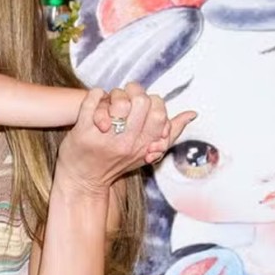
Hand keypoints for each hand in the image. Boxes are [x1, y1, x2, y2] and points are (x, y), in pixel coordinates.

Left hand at [58, 84, 194, 196]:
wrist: (83, 181)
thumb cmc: (114, 163)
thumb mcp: (146, 152)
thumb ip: (169, 133)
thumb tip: (192, 114)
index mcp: (144, 145)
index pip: (159, 113)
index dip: (153, 101)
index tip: (143, 105)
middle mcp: (126, 142)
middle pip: (141, 102)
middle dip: (135, 93)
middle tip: (127, 97)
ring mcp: (104, 137)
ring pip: (118, 99)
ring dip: (115, 93)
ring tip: (112, 100)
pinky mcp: (82, 132)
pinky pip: (91, 101)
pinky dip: (94, 94)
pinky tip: (96, 100)